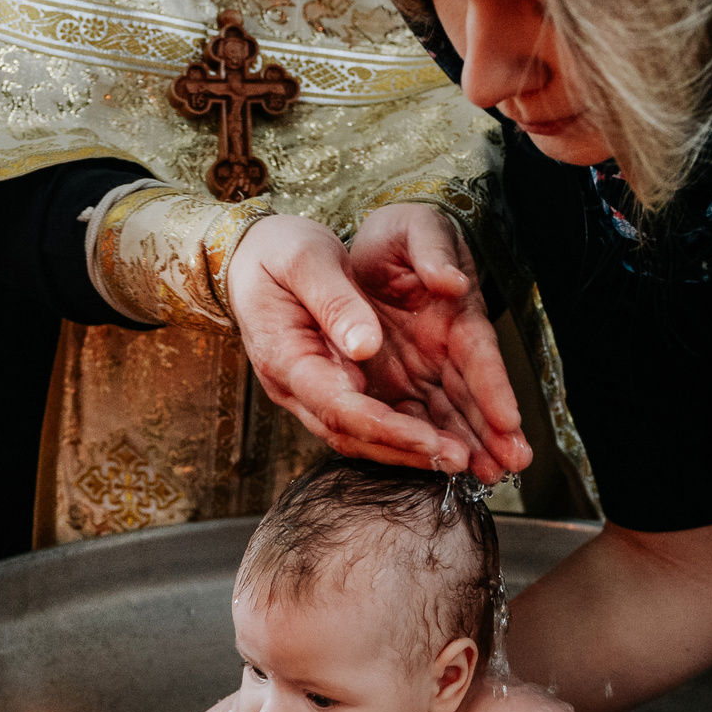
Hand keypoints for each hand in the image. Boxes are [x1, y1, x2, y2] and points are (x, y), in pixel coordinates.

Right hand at [229, 213, 481, 474]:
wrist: (250, 256)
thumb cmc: (277, 251)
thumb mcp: (306, 258)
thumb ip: (335, 302)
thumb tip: (365, 346)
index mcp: (285, 355)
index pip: (338, 407)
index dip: (387, 428)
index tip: (432, 440)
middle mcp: (293, 386)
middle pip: (351, 434)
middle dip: (406, 451)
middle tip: (460, 459)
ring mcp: (307, 392)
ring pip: (358, 438)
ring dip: (407, 452)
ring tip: (460, 458)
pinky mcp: (326, 388)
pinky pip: (363, 423)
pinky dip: (399, 436)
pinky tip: (437, 439)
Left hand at [346, 205, 532, 482]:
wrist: (361, 251)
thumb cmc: (395, 236)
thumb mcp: (413, 228)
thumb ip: (431, 250)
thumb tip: (451, 282)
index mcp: (455, 313)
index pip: (478, 354)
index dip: (494, 387)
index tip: (509, 419)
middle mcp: (446, 347)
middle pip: (474, 394)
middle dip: (494, 431)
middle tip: (514, 465)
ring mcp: (426, 369)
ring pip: (452, 414)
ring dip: (472, 446)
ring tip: (492, 478)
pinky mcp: (400, 384)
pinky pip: (417, 419)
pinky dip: (432, 444)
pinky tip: (448, 470)